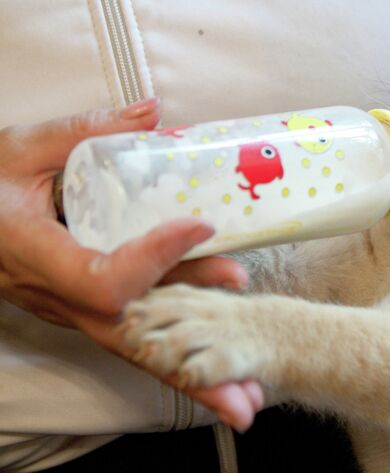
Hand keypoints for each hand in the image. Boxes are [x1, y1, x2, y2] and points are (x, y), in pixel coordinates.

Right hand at [0, 99, 262, 429]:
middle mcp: (60, 297)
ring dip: (197, 377)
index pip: (103, 278)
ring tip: (249, 395)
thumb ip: (85, 131)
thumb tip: (154, 112)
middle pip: (134, 342)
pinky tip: (221, 374)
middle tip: (247, 388)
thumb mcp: (21, 149)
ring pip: (140, 350)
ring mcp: (76, 311)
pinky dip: (181, 357)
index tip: (201, 225)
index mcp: (36, 255)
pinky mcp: (91, 310)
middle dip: (192, 367)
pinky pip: (139, 338)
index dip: (156, 257)